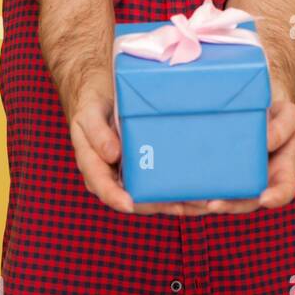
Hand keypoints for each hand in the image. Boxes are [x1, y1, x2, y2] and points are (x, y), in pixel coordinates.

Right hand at [67, 92, 195, 215]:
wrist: (101, 89)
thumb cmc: (92, 101)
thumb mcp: (88, 113)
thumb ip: (96, 133)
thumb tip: (112, 155)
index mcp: (95, 167)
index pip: (105, 188)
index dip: (116, 198)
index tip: (129, 204)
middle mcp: (115, 175)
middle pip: (139, 198)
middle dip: (163, 205)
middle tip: (187, 205)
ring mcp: (134, 172)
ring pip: (157, 194)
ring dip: (180, 201)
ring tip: (206, 201)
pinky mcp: (151, 164)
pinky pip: (167, 179)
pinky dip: (184, 185)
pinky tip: (206, 188)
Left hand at [177, 95, 294, 215]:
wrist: (250, 104)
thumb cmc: (273, 111)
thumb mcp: (287, 115)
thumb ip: (282, 126)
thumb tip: (266, 141)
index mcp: (280, 172)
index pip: (283, 190)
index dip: (276, 197)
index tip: (265, 198)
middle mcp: (256, 183)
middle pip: (243, 202)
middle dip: (227, 204)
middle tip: (211, 203)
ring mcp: (231, 181)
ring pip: (216, 201)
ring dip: (199, 205)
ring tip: (183, 202)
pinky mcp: (208, 176)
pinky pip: (198, 192)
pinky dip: (183, 197)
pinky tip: (169, 196)